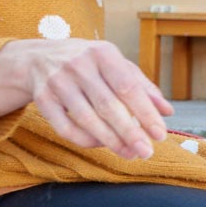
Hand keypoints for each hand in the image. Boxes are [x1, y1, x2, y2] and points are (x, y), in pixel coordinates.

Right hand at [0, 39, 171, 159]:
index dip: (145, 113)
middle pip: (108, 106)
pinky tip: (102, 146)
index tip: (160, 135)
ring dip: (110, 141)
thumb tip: (168, 111)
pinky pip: (65, 127)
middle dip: (130, 133)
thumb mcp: (116, 65)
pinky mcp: (42, 99)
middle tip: (147, 152)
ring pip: (86, 119)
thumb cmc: (90, 64)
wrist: (38, 58)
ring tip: (130, 154)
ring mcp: (57, 82)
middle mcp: (79, 65)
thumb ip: (143, 86)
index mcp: (103, 53)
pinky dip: (85, 140)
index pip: (128, 87)